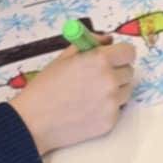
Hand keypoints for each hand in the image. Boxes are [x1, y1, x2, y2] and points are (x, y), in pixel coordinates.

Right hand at [9, 32, 137, 154]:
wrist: (33, 123)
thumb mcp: (64, 58)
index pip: (129, 52)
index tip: (114, 57)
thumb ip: (90, 44)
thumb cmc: (44, 88)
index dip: (121, 54)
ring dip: (114, 90)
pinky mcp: (110, 121)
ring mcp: (112, 103)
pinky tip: (87, 109)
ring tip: (89, 94)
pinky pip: (117, 109)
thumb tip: (108, 40)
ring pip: (125, 91)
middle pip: (129, 71)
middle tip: (96, 77)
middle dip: (116, 71)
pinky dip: (107, 108)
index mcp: (100, 60)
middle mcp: (110, 80)